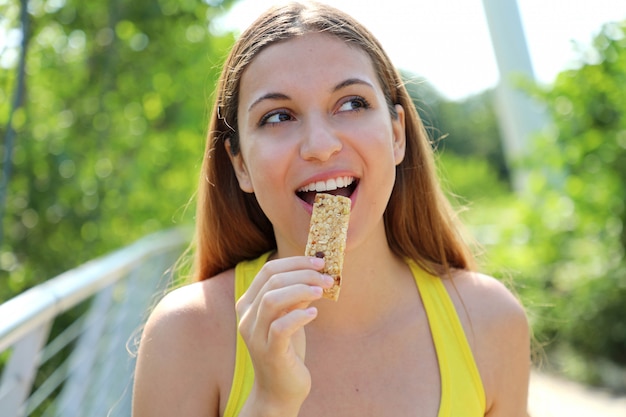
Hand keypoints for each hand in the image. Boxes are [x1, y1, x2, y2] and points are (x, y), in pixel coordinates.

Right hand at [236, 256, 332, 413]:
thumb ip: (296, 296)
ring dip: (301, 290)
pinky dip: (299, 316)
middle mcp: (247, 317)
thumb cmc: (287, 349)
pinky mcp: (268, 352)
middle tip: (327, 277)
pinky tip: (314, 314)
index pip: (268, 270)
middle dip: (303, 274)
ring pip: (272, 299)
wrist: (279, 390)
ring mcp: (255, 335)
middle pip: (272, 281)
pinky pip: (280, 327)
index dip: (295, 262)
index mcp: (249, 303)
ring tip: (322, 292)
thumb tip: (316, 272)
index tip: (319, 262)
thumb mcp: (290, 316)